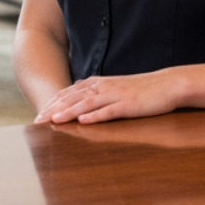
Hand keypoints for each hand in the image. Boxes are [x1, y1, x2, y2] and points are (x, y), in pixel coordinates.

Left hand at [33, 69, 180, 124]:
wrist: (167, 84)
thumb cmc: (140, 89)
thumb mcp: (114, 88)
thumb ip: (95, 91)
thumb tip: (77, 96)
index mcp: (98, 83)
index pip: (69, 93)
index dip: (52, 103)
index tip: (38, 114)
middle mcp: (103, 87)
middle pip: (73, 98)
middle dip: (53, 109)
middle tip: (37, 120)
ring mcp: (115, 95)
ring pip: (87, 104)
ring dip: (69, 112)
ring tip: (54, 120)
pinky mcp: (128, 105)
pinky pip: (109, 111)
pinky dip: (95, 116)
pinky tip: (83, 121)